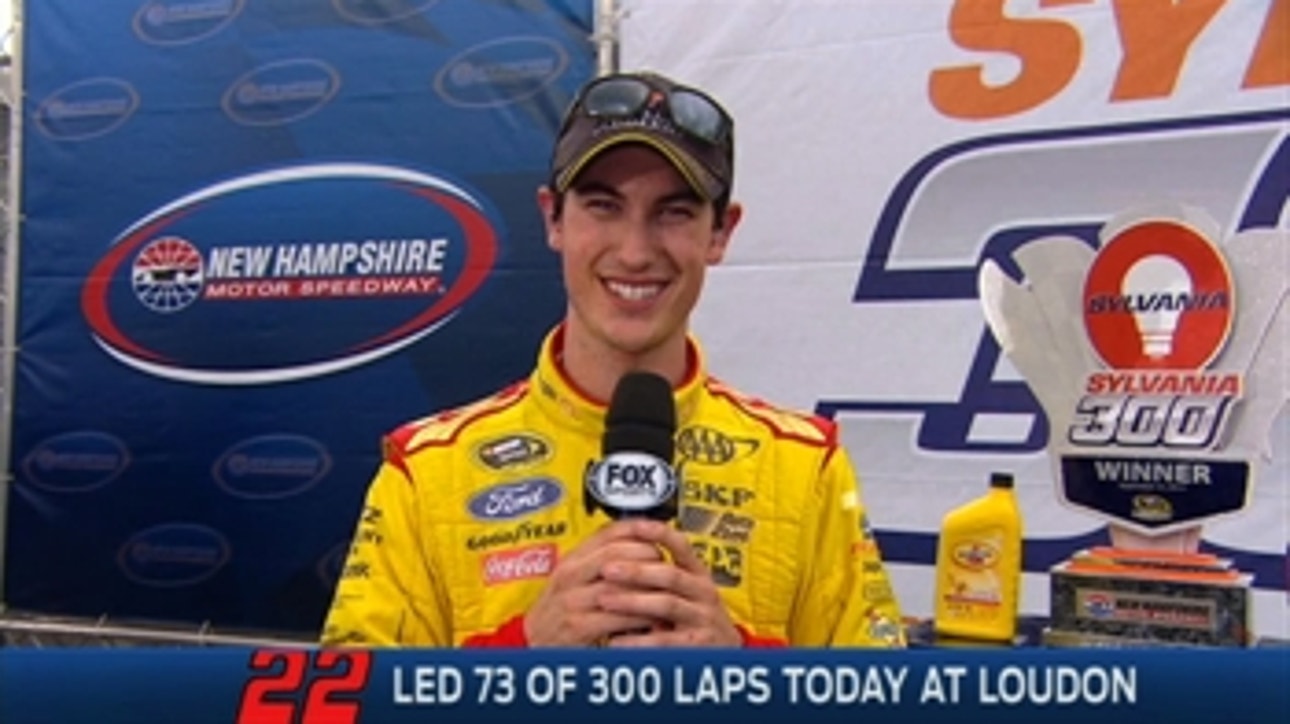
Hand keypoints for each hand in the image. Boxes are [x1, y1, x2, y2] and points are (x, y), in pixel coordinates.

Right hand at [523, 520, 664, 646]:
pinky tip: (654, 619)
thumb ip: (598, 560)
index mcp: (570, 560)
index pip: (606, 533)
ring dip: (648, 590)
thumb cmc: (557, 610)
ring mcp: (572, 601)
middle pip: (615, 554)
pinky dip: (641, 617)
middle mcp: (569, 576)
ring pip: (620, 586)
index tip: (658, 532)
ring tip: (666, 592)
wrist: (532, 642)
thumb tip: (638, 542)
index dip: (636, 530)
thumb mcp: (572, 577)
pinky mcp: (579, 626)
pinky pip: (619, 616)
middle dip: (645, 557)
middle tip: (665, 565)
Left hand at [595, 519, 741, 647]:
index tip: (634, 526)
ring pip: (666, 604)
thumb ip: (662, 574)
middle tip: (607, 568)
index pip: (682, 546)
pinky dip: (638, 640)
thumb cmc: (697, 616)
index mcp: (698, 574)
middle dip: (636, 570)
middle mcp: (703, 593)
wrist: (727, 652)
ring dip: (632, 601)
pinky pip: (664, 641)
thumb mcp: (687, 590)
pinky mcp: (697, 645)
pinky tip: (615, 639)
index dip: (660, 534)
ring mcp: (702, 618)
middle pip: (670, 575)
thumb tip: (621, 552)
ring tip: (604, 600)